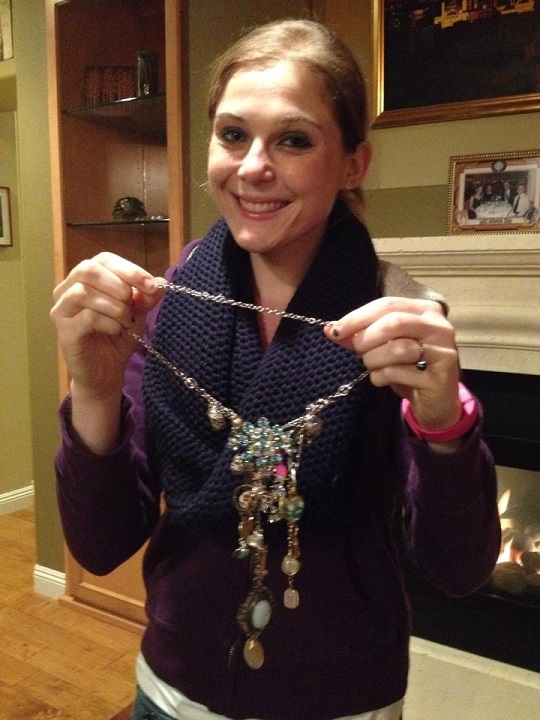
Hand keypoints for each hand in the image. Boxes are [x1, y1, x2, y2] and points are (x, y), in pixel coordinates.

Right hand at [50, 253, 164, 452]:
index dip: (129, 269)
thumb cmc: (117, 338)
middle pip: (89, 269)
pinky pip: (88, 317)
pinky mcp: (64, 331)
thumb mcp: (137, 314)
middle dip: (119, 285)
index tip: (151, 285)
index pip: (104, 260)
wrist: (106, 373)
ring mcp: (62, 310)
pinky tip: (116, 331)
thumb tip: (160, 283)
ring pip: (85, 292)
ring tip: (125, 322)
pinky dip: (109, 323)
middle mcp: (67, 290)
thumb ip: (146, 298)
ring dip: (114, 306)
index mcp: (85, 279)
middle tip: (134, 305)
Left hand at [324, 297, 461, 430]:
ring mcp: (443, 352)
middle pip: (394, 323)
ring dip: (374, 360)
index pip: (387, 305)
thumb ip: (360, 335)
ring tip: (373, 366)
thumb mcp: (382, 348)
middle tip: (358, 352)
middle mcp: (439, 327)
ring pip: (397, 348)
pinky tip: (383, 380)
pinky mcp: (440, 377)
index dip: (358, 317)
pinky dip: (381, 377)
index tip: (335, 331)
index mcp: (426, 310)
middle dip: (367, 338)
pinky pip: (399, 372)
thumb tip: (331, 329)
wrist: (436, 402)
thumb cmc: (408, 369)